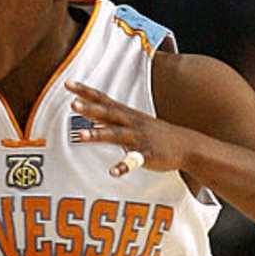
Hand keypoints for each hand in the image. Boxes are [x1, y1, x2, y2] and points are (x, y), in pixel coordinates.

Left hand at [66, 80, 192, 176]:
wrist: (187, 145)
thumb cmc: (154, 132)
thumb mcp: (132, 120)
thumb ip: (110, 116)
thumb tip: (88, 111)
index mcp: (125, 114)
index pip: (103, 99)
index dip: (85, 91)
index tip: (68, 83)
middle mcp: (131, 123)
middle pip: (107, 113)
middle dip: (90, 109)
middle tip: (72, 104)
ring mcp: (139, 138)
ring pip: (116, 135)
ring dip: (98, 134)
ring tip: (80, 136)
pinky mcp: (148, 154)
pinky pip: (135, 160)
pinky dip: (124, 166)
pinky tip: (113, 172)